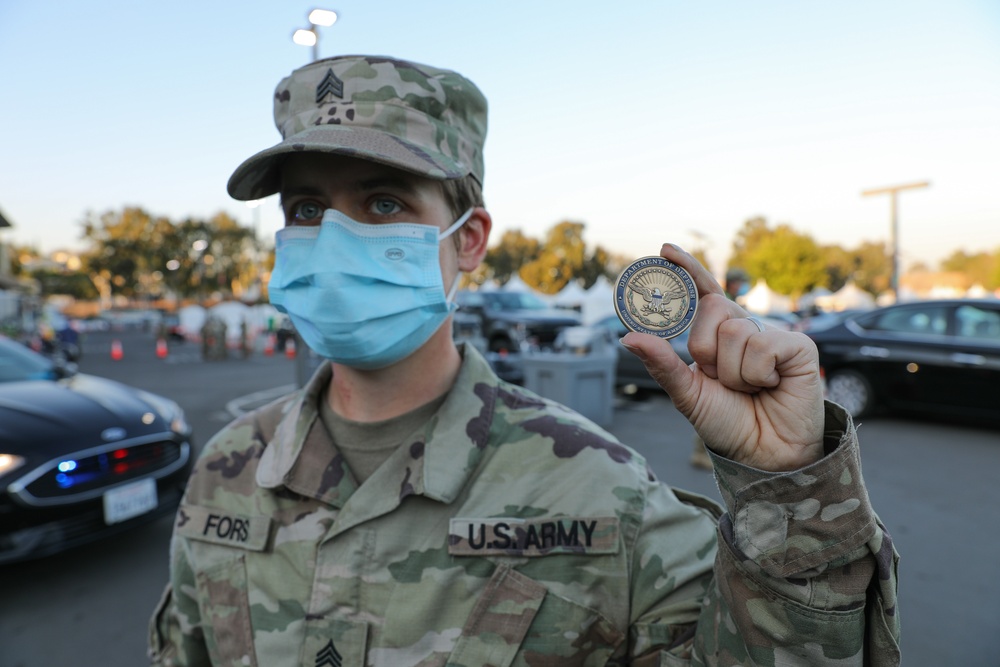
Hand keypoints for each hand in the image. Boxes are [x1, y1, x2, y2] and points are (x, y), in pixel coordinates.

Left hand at [620, 244, 824, 471]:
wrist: (764, 455)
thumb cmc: (729, 422)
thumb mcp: (687, 393)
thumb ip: (661, 364)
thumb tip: (627, 337)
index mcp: (718, 333)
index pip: (702, 292)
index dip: (687, 268)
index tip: (664, 250)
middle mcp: (745, 327)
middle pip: (711, 309)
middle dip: (706, 351)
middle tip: (723, 379)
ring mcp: (773, 334)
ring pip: (734, 332)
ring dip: (732, 372)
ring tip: (749, 389)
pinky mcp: (798, 346)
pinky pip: (761, 345)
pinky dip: (757, 374)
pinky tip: (771, 386)